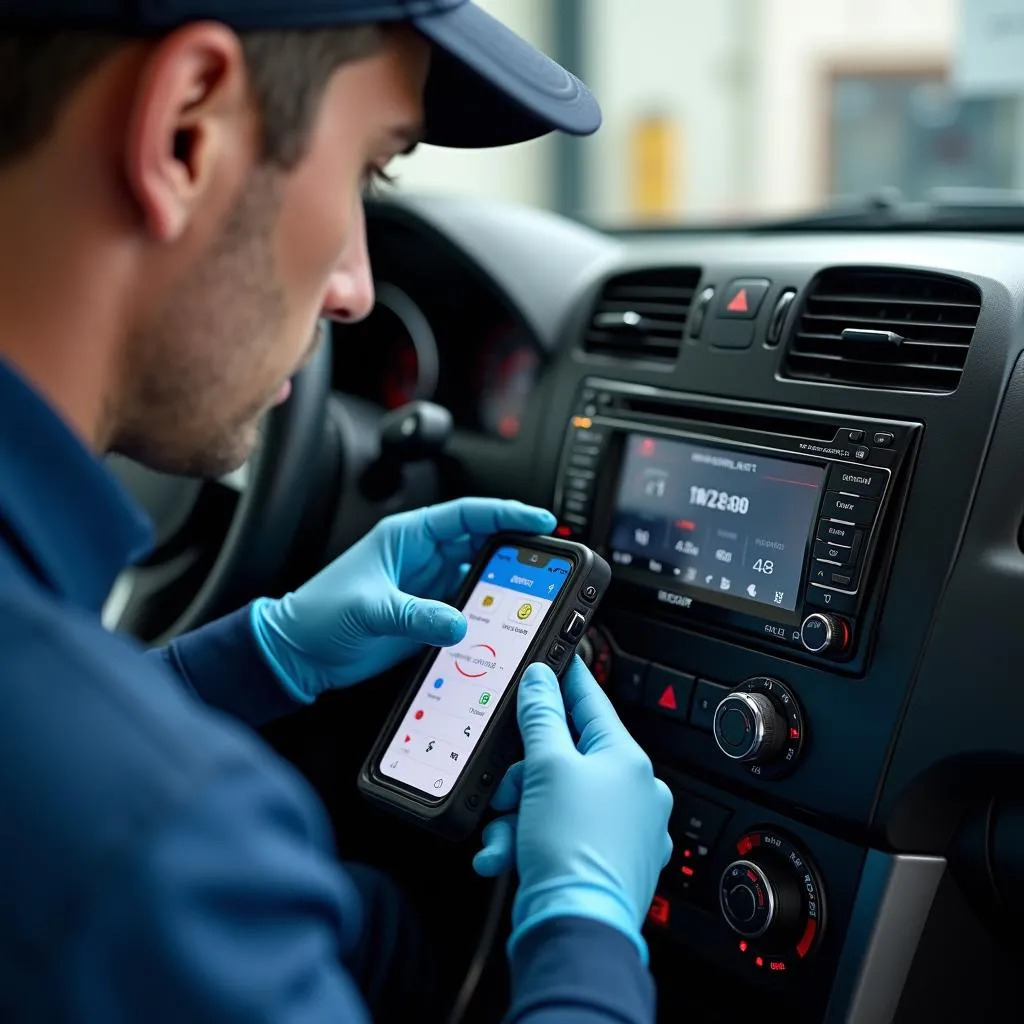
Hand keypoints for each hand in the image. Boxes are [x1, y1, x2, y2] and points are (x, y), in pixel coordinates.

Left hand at [251, 498, 555, 701]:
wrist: (298, 652)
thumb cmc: (319, 614)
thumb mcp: (368, 609)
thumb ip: (414, 615)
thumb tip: (458, 623)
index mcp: (407, 536)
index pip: (466, 515)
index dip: (506, 514)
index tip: (539, 520)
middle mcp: (423, 557)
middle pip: (481, 543)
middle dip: (515, 549)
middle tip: (549, 560)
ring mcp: (428, 587)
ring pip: (480, 577)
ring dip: (505, 585)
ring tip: (534, 594)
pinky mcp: (429, 616)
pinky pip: (468, 610)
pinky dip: (487, 615)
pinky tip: (503, 625)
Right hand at [473, 657, 672, 963]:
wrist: (575, 929)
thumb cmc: (573, 851)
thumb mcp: (547, 767)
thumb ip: (541, 717)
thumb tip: (541, 680)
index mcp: (628, 762)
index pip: (592, 703)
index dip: (565, 680)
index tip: (550, 661)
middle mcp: (634, 794)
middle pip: (567, 758)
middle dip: (525, 773)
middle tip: (506, 786)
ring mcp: (623, 832)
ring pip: (556, 799)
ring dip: (519, 812)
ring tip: (502, 834)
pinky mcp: (605, 863)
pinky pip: (559, 834)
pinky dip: (528, 840)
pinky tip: (504, 854)